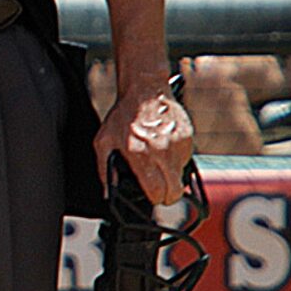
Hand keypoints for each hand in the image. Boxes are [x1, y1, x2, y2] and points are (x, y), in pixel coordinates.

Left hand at [94, 80, 193, 206]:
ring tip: (158, 161)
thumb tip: (107, 192)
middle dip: (167, 195)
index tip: (153, 197)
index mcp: (139, 154)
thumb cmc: (123, 117)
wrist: (145, 92)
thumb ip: (104, 170)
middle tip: (160, 190)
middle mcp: (160, 151)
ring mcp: (176, 144)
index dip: (155, 199)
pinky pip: (186, 159)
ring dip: (171, 174)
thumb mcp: (103, 142)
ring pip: (181, 175)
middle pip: (174, 190)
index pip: (156, 191)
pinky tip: (164, 150)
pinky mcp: (187, 138)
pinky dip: (177, 160)